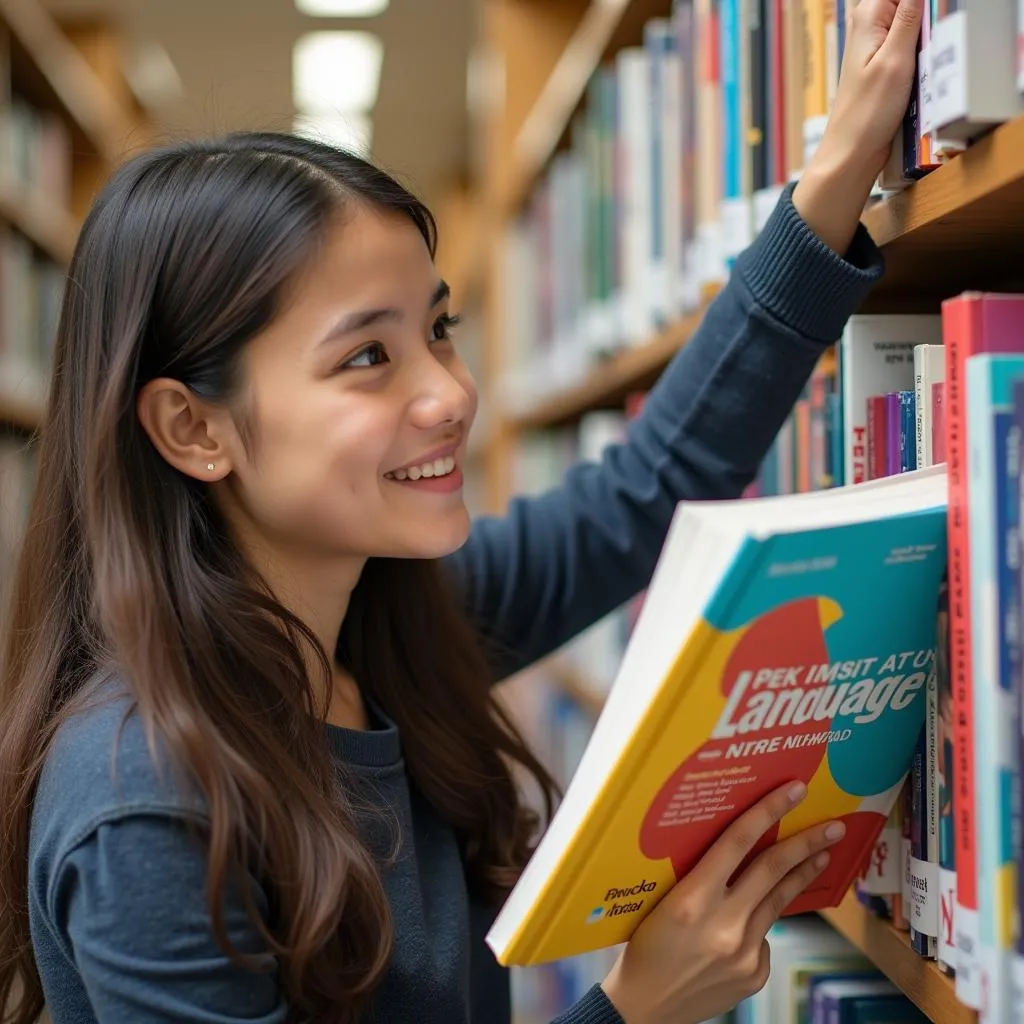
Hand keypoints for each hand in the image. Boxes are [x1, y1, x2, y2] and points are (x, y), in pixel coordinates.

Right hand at [600, 781, 845, 1023]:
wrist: (645, 1007)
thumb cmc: (645, 945)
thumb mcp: (661, 899)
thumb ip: (697, 876)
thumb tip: (738, 848)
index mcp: (692, 900)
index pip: (737, 843)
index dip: (768, 812)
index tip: (793, 791)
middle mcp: (723, 925)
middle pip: (773, 870)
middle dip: (807, 843)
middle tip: (834, 824)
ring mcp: (744, 952)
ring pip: (778, 900)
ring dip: (802, 873)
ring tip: (824, 854)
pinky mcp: (756, 973)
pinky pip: (765, 934)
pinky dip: (760, 920)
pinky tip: (748, 921)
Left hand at [793, 0, 923, 253]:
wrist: (851, 154)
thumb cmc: (868, 114)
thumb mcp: (896, 58)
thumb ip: (910, 15)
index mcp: (868, 15)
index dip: (922, 3)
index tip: (928, 24)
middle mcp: (868, 24)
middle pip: (907, 3)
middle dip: (923, 17)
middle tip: (924, 47)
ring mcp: (875, 44)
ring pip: (911, 20)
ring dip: (923, 33)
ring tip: (922, 58)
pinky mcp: (883, 62)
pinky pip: (909, 40)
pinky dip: (919, 47)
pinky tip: (922, 64)